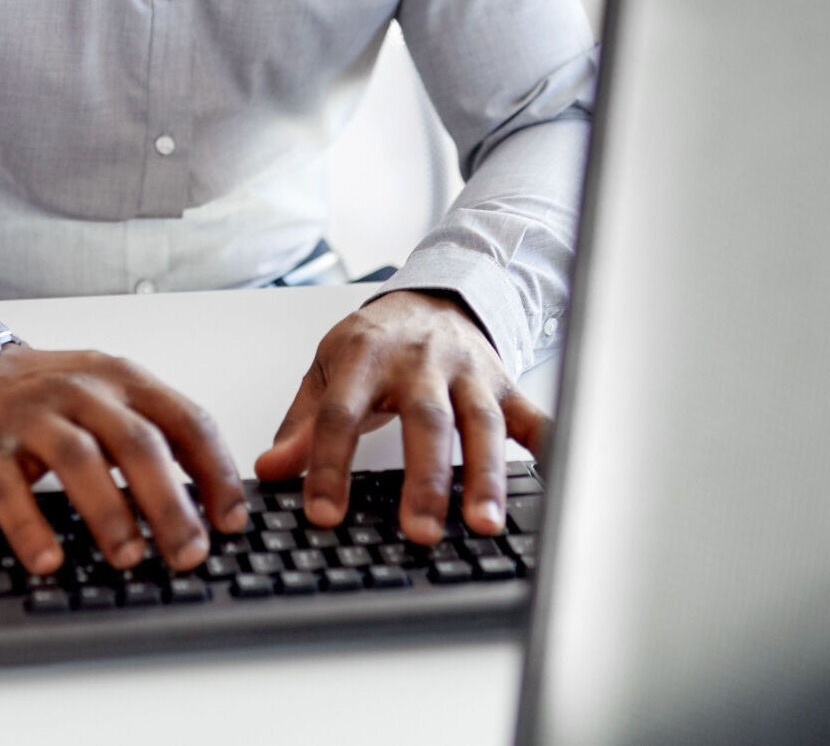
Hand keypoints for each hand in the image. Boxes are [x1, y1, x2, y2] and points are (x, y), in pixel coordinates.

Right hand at [0, 346, 248, 576]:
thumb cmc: (54, 396)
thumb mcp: (113, 398)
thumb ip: (156, 436)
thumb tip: (208, 504)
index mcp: (126, 380)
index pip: (186, 420)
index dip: (216, 471)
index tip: (232, 520)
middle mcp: (84, 391)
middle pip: (137, 443)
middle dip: (169, 503)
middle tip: (189, 552)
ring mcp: (34, 417)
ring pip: (79, 460)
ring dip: (109, 512)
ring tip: (129, 557)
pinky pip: (10, 488)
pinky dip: (31, 526)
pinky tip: (49, 559)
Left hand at [254, 290, 548, 543]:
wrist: (431, 297)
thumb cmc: (374, 343)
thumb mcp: (328, 371)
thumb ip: (302, 422)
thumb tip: (270, 469)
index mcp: (366, 354)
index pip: (342, 412)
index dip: (329, 463)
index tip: (324, 513)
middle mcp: (421, 361)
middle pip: (424, 418)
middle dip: (423, 476)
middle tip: (418, 531)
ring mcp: (468, 372)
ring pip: (481, 422)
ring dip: (484, 474)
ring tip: (482, 524)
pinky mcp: (505, 384)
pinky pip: (533, 415)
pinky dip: (548, 445)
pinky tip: (558, 479)